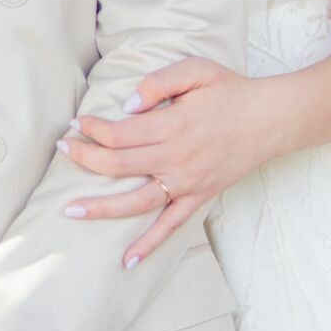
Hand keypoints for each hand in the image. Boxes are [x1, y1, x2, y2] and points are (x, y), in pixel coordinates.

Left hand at [59, 60, 267, 264]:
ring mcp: (188, 183)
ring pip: (136, 202)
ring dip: (101, 207)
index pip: (120, 133)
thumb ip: (159, 82)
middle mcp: (177, 158)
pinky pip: (170, 226)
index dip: (92, 129)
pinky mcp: (199, 197)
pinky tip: (126, 260)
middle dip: (84, 158)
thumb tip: (128, 106)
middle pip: (119, 165)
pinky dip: (148, 244)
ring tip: (70, 210)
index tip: (75, 123)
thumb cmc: (230, 91)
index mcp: (174, 124)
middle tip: (61, 149)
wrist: (270, 119)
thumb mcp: (197, 70)